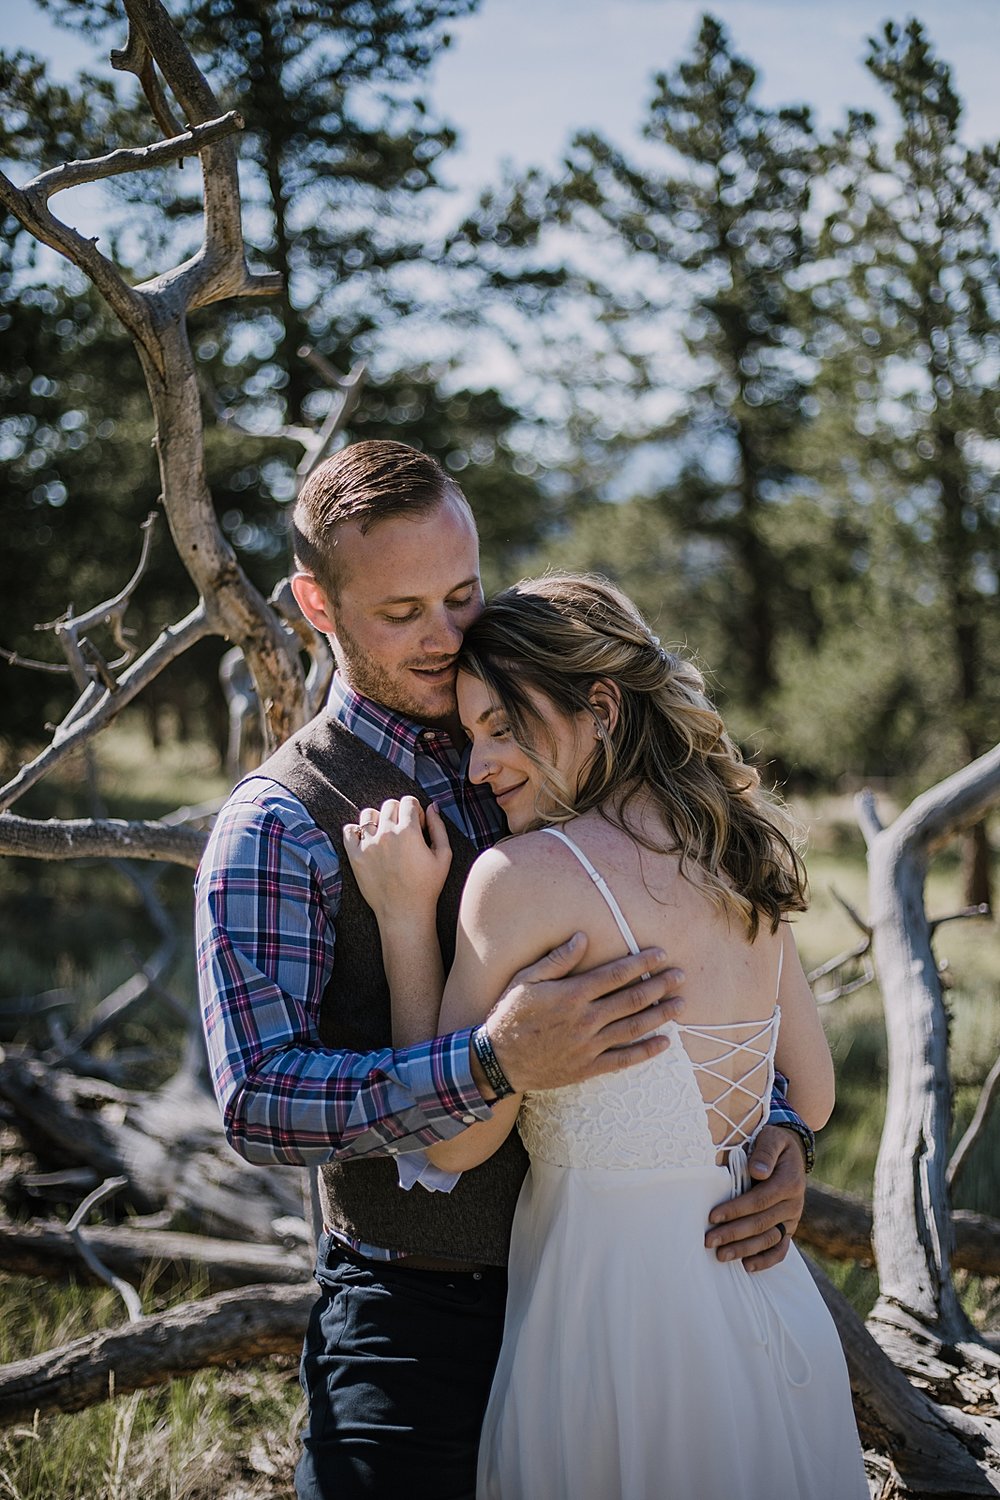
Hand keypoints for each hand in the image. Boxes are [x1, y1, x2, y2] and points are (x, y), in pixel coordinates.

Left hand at [344, 797, 451, 919]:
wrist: (404, 912)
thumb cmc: (427, 886)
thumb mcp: (444, 856)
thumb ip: (439, 827)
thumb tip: (432, 806)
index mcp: (409, 833)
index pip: (408, 801)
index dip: (415, 811)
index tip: (417, 826)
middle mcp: (387, 835)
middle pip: (389, 805)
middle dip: (398, 813)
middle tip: (403, 832)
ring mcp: (368, 845)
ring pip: (368, 814)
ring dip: (378, 820)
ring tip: (385, 835)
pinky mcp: (355, 857)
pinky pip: (349, 830)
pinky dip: (356, 832)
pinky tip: (368, 841)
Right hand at [483, 932, 683, 1092]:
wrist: (498, 1061)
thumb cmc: (510, 1015)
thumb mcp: (526, 980)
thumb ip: (557, 959)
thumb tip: (583, 937)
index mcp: (572, 994)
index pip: (616, 974)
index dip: (642, 963)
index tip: (661, 954)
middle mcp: (585, 1019)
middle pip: (632, 999)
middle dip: (660, 985)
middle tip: (681, 976)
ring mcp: (588, 1045)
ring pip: (633, 1027)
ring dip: (660, 1015)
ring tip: (680, 1004)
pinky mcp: (587, 1067)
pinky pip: (623, 1059)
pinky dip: (646, 1051)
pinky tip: (665, 1043)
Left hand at [704, 1125, 806, 1271]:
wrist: (791, 1152)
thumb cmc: (774, 1143)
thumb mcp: (771, 1138)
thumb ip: (765, 1152)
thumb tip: (757, 1171)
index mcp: (789, 1182)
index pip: (759, 1200)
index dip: (736, 1210)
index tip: (713, 1216)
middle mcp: (793, 1203)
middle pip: (761, 1223)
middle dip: (734, 1234)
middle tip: (709, 1241)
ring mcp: (792, 1218)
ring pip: (769, 1239)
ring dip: (745, 1250)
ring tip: (721, 1256)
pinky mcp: (788, 1227)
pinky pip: (781, 1248)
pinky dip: (766, 1260)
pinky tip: (747, 1266)